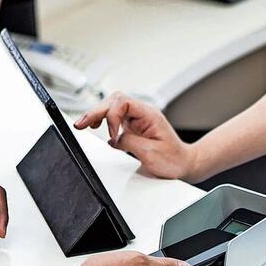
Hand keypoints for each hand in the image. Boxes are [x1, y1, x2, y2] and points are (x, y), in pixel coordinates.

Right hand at [73, 92, 197, 179]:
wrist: (184, 164)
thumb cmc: (173, 159)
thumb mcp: (150, 152)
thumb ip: (129, 142)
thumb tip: (113, 139)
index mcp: (149, 115)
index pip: (123, 103)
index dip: (112, 116)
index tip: (111, 134)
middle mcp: (142, 114)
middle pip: (115, 101)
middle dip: (96, 111)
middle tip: (81, 124)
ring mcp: (138, 119)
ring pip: (113, 107)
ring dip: (97, 113)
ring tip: (84, 124)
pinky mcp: (134, 127)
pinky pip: (115, 117)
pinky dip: (103, 121)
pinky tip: (96, 127)